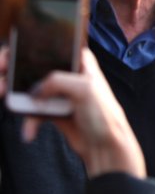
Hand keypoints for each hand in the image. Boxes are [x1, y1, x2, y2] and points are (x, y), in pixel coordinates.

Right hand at [3, 48, 145, 178]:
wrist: (105, 146)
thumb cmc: (105, 115)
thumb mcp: (84, 89)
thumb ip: (57, 80)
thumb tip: (35, 89)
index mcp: (80, 62)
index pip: (51, 47)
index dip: (28, 47)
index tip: (9, 55)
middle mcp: (68, 74)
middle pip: (34, 67)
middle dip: (14, 71)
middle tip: (2, 78)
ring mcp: (60, 93)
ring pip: (29, 89)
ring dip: (15, 94)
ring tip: (5, 97)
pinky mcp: (53, 110)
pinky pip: (32, 111)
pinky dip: (28, 120)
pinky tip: (29, 132)